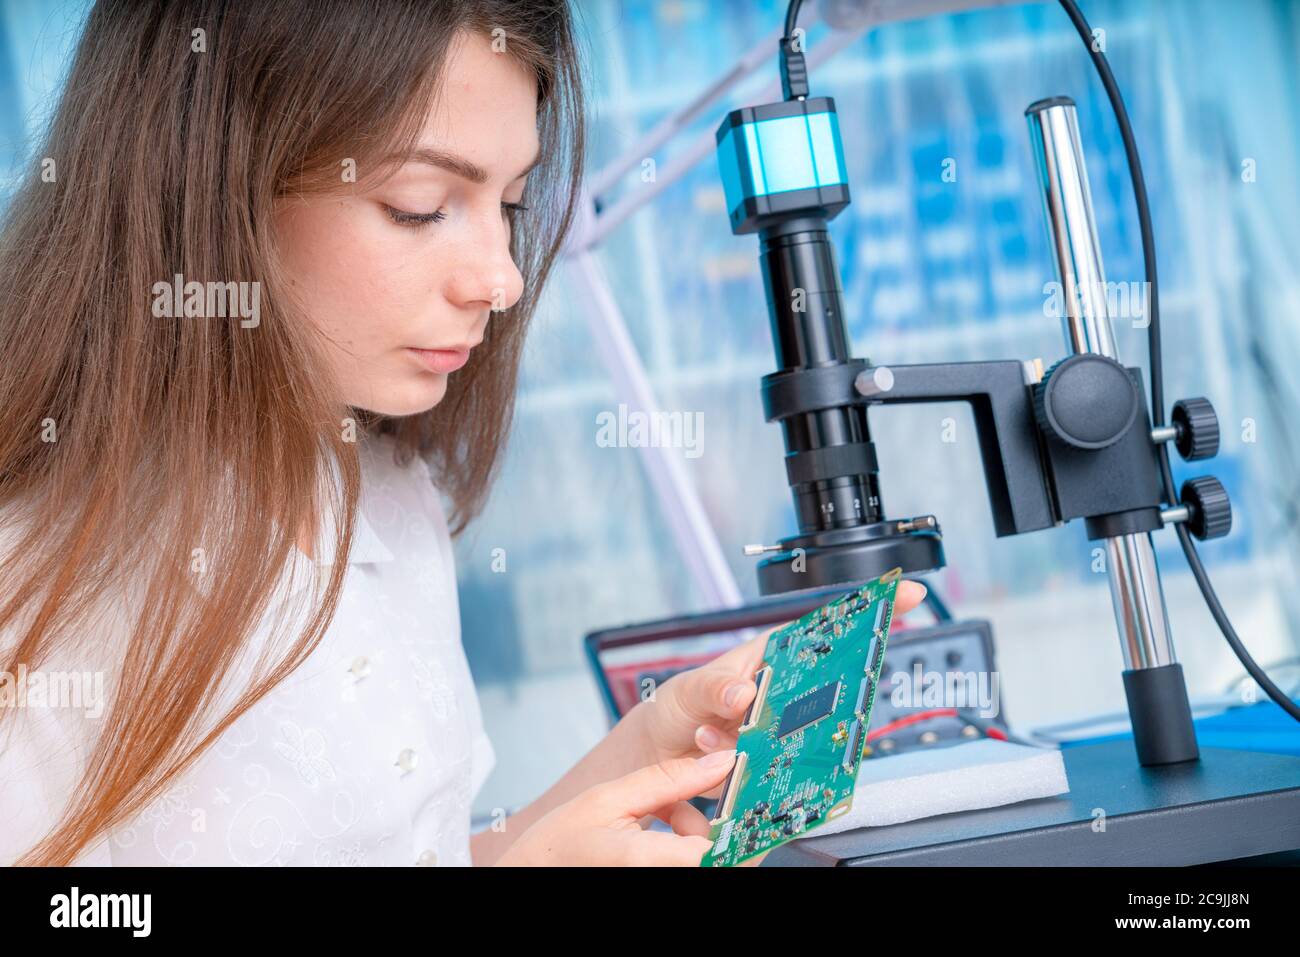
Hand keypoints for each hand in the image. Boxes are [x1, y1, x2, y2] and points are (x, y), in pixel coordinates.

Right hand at [494, 750, 738, 865]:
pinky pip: (693, 866)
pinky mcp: (662, 883)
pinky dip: (689, 848)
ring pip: (710, 863)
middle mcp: (661, 881)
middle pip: (724, 860)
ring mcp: (661, 884)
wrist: (530, 876)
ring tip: (666, 816)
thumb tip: (719, 760)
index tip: (747, 792)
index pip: (721, 850)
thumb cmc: (557, 846)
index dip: (741, 820)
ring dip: (702, 836)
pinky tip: (663, 832)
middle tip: (695, 801)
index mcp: (646, 862)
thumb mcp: (607, 798)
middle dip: (721, 826)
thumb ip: (666, 779)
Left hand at [630, 580, 927, 774]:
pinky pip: (783, 768)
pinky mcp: (773, 763)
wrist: (657, 757)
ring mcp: (780, 728)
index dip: (862, 610)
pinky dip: (753, 771)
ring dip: (756, 741)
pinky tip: (720, 766)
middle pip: (828, 685)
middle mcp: (782, 692)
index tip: (906, 594)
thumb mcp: (688, 689)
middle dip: (822, 701)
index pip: (820, 629)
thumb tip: (745, 693)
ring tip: (713, 735)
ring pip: (805, 733)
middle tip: (782, 710)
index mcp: (767, 658)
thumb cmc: (678, 709)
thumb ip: (714, 689)